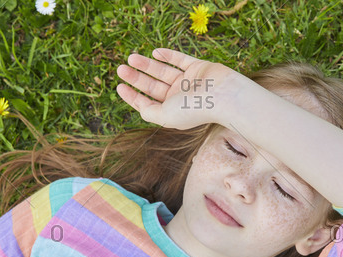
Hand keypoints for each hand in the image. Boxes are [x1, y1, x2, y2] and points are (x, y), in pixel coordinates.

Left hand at [116, 48, 241, 129]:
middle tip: (121, 69)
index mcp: (172, 112)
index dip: (132, 95)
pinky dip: (167, 55)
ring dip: (147, 65)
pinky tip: (154, 53)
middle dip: (136, 78)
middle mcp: (179, 97)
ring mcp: (189, 82)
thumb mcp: (165, 116)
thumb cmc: (194, 109)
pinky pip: (180, 60)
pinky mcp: (198, 67)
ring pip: (163, 71)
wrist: (223, 96)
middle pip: (153, 86)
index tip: (119, 86)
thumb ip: (148, 112)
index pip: (148, 103)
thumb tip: (138, 104)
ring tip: (131, 58)